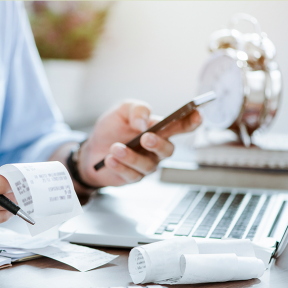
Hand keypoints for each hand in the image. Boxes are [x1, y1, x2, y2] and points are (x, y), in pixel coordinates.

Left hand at [77, 100, 201, 187]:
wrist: (91, 148)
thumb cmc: (111, 129)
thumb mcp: (122, 111)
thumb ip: (136, 110)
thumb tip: (144, 122)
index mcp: (159, 130)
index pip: (180, 126)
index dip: (191, 121)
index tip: (197, 114)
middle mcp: (156, 149)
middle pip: (168, 150)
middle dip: (158, 144)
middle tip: (145, 138)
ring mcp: (146, 164)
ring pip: (148, 165)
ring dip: (131, 156)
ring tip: (115, 148)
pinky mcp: (133, 177)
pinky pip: (132, 175)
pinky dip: (120, 166)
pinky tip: (109, 159)